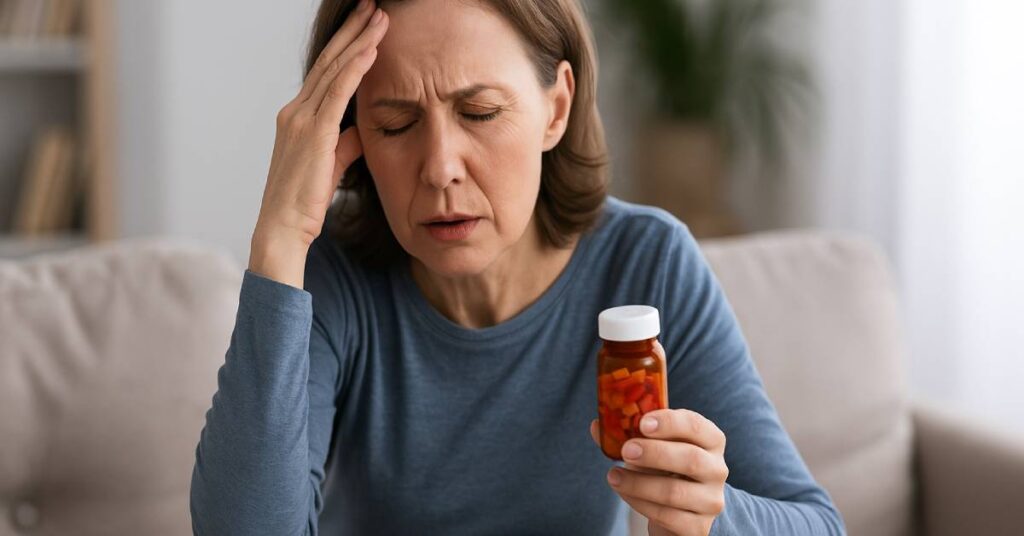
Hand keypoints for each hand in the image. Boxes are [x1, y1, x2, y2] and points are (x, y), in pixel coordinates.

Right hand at [249, 0, 388, 287]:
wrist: (283, 228)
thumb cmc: (305, 201)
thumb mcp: (331, 164)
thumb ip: (345, 143)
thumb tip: (363, 129)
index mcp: (297, 117)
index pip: (325, 72)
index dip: (347, 46)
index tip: (366, 24)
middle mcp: (295, 112)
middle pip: (328, 61)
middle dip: (353, 31)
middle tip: (373, 6)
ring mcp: (300, 120)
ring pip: (334, 69)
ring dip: (359, 41)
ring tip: (379, 17)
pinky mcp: (313, 134)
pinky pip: (337, 93)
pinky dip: (355, 69)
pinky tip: (371, 50)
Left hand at [590, 409, 728, 535]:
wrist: (680, 510)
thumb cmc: (666, 469)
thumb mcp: (653, 447)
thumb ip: (628, 434)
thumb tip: (597, 426)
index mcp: (710, 440)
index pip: (696, 426)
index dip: (670, 423)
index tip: (643, 422)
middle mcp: (717, 469)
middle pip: (690, 459)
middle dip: (655, 453)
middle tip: (626, 451)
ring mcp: (711, 500)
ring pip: (674, 492)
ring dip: (638, 483)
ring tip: (613, 475)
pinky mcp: (698, 527)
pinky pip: (667, 516)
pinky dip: (640, 503)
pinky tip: (624, 493)